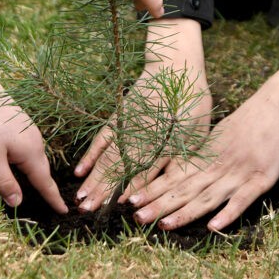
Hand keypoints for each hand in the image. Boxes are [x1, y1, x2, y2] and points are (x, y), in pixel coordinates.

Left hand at [0, 62, 66, 212]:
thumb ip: (5, 182)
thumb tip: (18, 204)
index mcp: (31, 153)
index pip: (45, 182)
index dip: (53, 199)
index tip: (65, 212)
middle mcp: (36, 142)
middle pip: (42, 171)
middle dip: (47, 189)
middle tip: (54, 205)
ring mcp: (30, 132)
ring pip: (36, 159)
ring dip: (38, 175)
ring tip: (41, 189)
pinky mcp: (22, 125)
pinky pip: (30, 150)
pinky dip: (31, 163)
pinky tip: (23, 164)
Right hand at [72, 18, 211, 211]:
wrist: (175, 66)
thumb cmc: (193, 103)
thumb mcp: (198, 133)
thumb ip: (183, 159)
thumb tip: (173, 186)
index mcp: (164, 142)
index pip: (145, 170)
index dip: (133, 189)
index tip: (118, 206)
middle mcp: (141, 137)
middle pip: (119, 168)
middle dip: (103, 191)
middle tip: (86, 211)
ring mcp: (126, 126)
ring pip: (107, 157)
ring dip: (93, 179)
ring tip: (80, 199)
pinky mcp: (118, 117)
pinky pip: (101, 139)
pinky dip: (90, 155)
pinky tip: (81, 171)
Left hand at [128, 59, 278, 230]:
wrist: (278, 104)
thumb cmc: (249, 119)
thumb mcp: (219, 136)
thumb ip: (202, 156)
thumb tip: (181, 171)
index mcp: (206, 156)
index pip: (174, 177)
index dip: (151, 189)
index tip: (129, 199)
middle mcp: (217, 166)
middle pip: (184, 189)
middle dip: (159, 204)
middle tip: (135, 217)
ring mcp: (238, 172)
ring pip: (207, 197)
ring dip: (184, 213)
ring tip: (163, 226)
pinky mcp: (261, 178)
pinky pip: (242, 200)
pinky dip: (227, 213)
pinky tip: (212, 227)